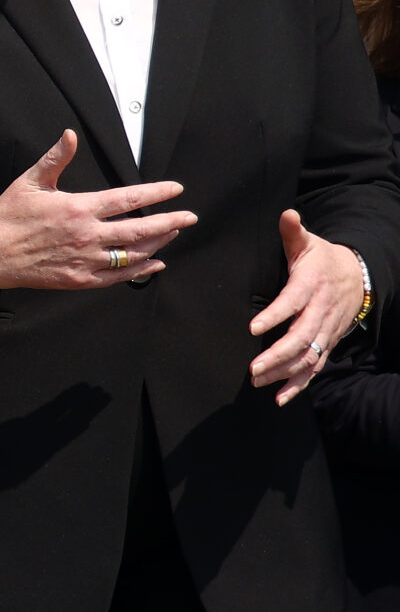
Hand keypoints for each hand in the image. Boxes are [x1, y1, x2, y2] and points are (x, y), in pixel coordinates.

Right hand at [0, 131, 195, 291]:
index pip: (128, 199)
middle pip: (140, 229)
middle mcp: (87, 235)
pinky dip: (140, 270)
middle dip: (170, 222)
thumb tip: (71, 134)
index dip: (157, 193)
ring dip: (158, 244)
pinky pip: (118, 276)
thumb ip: (56, 158)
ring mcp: (85, 259)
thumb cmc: (8, 215)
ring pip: (133, 253)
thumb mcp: (30, 181)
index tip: (176, 189)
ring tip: (173, 235)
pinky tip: (155, 264)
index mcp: (78, 208)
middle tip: (190, 217)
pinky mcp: (80, 278)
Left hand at [249, 210, 365, 404]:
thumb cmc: (323, 259)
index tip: (253, 328)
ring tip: (257, 381)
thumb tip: (287, 214)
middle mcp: (320, 312)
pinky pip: (314, 367)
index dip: (274, 315)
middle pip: (301, 338)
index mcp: (310, 286)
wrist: (359, 275)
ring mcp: (326, 330)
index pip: (292, 303)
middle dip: (277, 355)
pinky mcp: (327, 342)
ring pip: (307, 357)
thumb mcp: (309, 244)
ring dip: (284, 372)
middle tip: (253, 368)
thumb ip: (293, 232)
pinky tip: (279, 398)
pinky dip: (299, 384)